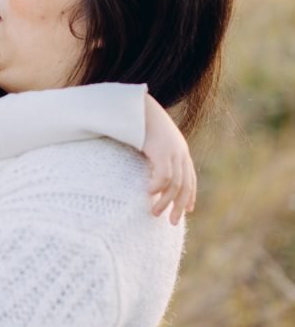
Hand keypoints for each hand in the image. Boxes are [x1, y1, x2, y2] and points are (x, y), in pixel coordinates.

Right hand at [143, 94, 196, 225]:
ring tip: (154, 212)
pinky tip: (148, 193)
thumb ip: (153, 155)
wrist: (136, 103)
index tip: (188, 211)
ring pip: (174, 184)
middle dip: (179, 205)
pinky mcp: (162, 150)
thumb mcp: (150, 140)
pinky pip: (164, 175)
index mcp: (180, 149)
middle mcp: (180, 151)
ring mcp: (172, 150)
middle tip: (172, 223)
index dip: (190, 195)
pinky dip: (157, 187)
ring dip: (165, 201)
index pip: (189, 178)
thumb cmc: (139, 120)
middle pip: (185, 185)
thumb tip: (146, 166)